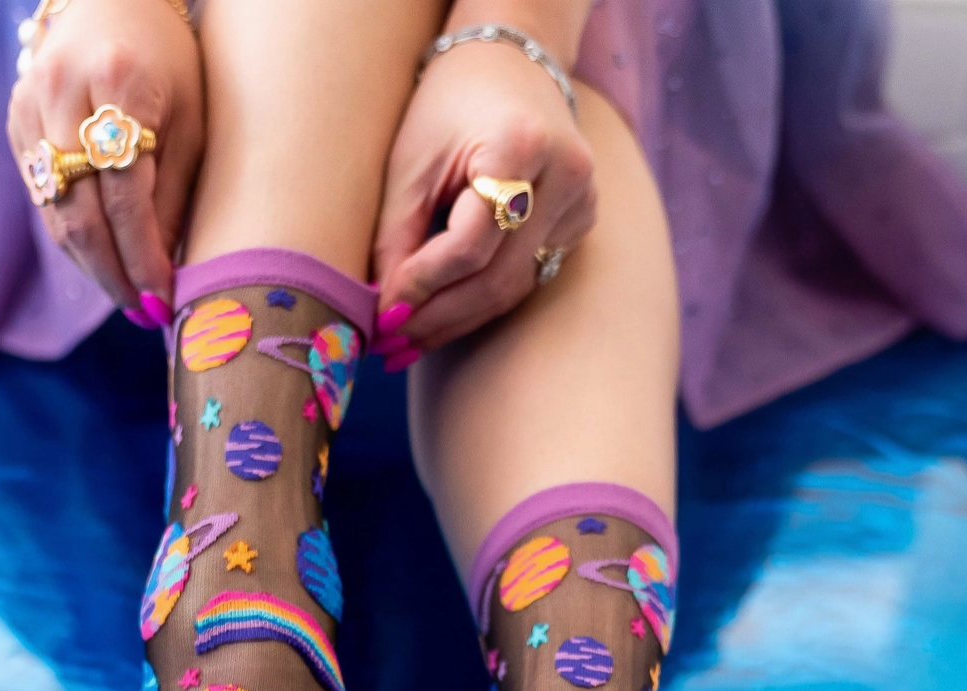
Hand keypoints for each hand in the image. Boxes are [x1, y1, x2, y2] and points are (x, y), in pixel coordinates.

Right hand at [7, 0, 203, 324]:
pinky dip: (75, 239)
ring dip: (93, 267)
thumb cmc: (169, 61)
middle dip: (114, 277)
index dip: (143, 260)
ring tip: (130, 298)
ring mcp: (28, 108)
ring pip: (57, 215)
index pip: (126, 199)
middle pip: (82, 215)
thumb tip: (165, 274)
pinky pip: (45, 201)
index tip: (163, 303)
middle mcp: (61, 94)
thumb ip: (174, 195)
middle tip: (144, 316)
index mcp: (118, 84)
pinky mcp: (16, 123)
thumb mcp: (191, 120)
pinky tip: (104, 263)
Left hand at [371, 33, 594, 359]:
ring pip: (513, 290)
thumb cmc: (448, 108)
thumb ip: (397, 240)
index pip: (469, 245)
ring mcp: (582, 203)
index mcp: (522, 145)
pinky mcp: (581, 223)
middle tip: (392, 347)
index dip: (423, 285)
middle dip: (438, 319)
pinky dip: (481, 303)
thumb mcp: (410, 165)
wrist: (509, 67)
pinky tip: (442, 319)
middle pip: (496, 279)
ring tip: (408, 343)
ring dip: (456, 322)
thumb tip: (385, 315)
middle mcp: (566, 176)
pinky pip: (526, 279)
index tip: (383, 316)